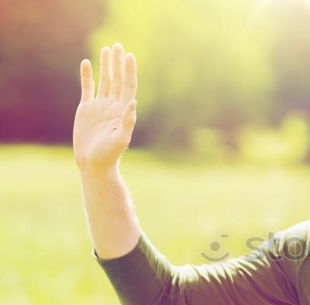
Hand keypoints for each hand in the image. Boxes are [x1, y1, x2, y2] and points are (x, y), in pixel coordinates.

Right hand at [73, 43, 137, 170]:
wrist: (93, 164)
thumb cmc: (109, 155)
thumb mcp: (121, 139)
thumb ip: (127, 121)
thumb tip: (133, 102)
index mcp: (123, 111)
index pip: (128, 86)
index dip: (129, 71)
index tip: (130, 56)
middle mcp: (113, 106)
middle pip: (117, 79)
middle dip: (118, 63)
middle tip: (118, 46)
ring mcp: (100, 107)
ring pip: (104, 81)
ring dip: (106, 66)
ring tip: (107, 50)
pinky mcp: (87, 110)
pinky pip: (87, 88)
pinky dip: (87, 76)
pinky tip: (86, 63)